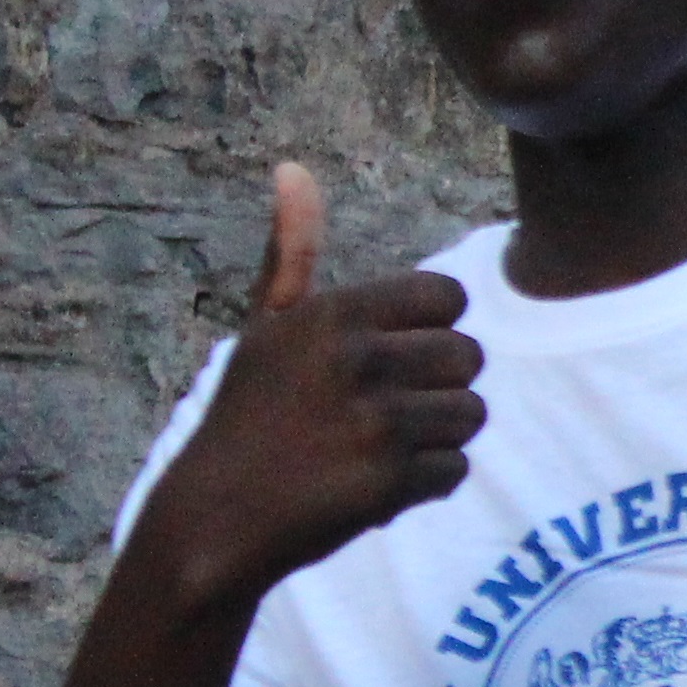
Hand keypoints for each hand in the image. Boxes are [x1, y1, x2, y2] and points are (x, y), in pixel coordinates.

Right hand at [141, 162, 486, 609]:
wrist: (215, 519)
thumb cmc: (246, 418)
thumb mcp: (262, 328)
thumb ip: (292, 252)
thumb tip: (293, 167)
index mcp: (336, 312)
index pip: (449, 297)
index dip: (432, 329)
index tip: (394, 359)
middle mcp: (360, 359)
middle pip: (469, 356)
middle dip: (438, 388)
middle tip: (384, 412)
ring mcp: (378, 421)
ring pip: (471, 415)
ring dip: (436, 438)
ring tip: (381, 449)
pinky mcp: (391, 481)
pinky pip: (456, 469)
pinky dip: (427, 484)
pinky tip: (379, 485)